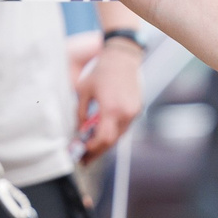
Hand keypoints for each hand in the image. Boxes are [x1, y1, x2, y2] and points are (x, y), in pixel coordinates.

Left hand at [72, 39, 143, 164]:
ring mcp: (133, 112)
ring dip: (105, 143)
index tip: (81, 153)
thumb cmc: (101, 72)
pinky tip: (102, 133)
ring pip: (119, 136)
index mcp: (111, 109)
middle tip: (85, 159)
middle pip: (111, 141)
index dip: (91, 149)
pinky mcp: (137, 109)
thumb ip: (81, 113)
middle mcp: (125, 113)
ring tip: (91, 147)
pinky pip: (124, 127)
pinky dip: (113, 132)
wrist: (122, 58)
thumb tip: (80, 130)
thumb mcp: (84, 91)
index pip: (102, 139)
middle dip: (97, 152)